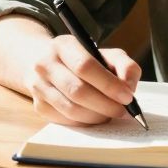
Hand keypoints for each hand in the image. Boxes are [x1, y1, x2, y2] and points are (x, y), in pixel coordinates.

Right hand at [23, 35, 140, 126]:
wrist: (50, 65)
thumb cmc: (84, 61)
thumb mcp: (106, 54)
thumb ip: (124, 66)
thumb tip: (129, 87)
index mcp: (63, 45)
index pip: (85, 66)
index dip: (109, 84)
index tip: (127, 96)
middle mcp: (45, 64)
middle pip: (77, 91)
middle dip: (105, 104)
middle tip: (123, 111)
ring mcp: (38, 87)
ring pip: (71, 109)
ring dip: (97, 116)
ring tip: (111, 113)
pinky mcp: (39, 106)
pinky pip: (66, 120)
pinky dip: (85, 122)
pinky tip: (95, 116)